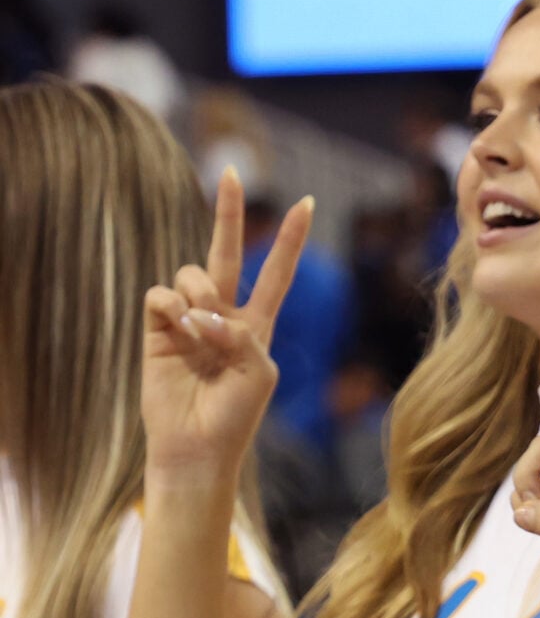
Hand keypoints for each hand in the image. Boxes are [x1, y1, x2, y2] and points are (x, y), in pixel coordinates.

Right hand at [141, 168, 310, 479]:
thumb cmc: (235, 414)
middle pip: (225, 252)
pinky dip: (173, 305)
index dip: (289, 240)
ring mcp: (187, 318)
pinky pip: (161, 294)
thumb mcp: (259, 372)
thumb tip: (205, 310)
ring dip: (201, 294)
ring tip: (202, 328)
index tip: (306, 203)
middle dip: (229, 212)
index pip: (275, 273)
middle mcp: (221, 314)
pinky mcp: (156, 327)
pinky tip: (180, 326)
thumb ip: (243, 334)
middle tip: (233, 171)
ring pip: (191, 273)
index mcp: (257, 324)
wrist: (196, 446)